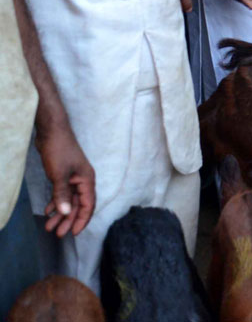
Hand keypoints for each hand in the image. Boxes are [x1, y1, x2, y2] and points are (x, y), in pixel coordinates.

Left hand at [36, 122, 94, 237]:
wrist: (52, 132)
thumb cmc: (59, 151)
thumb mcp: (59, 175)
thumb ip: (62, 195)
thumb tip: (65, 213)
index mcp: (87, 180)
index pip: (88, 204)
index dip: (82, 219)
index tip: (73, 233)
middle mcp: (82, 180)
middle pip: (78, 205)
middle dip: (68, 220)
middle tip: (58, 234)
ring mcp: (72, 178)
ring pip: (68, 200)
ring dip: (60, 213)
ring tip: (49, 226)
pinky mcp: (63, 175)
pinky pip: (61, 193)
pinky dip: (56, 202)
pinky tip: (48, 210)